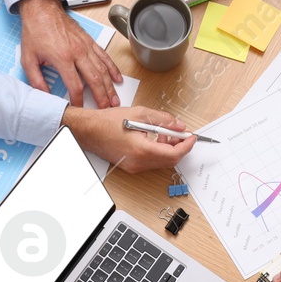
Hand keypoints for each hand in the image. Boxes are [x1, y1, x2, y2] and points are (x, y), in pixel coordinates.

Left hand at [18, 0, 122, 106]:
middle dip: (101, 97)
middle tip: (106, 110)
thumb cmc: (35, 31)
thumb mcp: (28, 58)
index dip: (78, 100)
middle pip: (94, 80)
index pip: (75, 86)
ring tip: (115, 100)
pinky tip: (117, 78)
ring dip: (110, 86)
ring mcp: (85, 46)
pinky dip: (112, 68)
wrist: (42, 10)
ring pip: (102, 70)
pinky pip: (104, 56)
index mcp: (62, 58)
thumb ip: (36, 80)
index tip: (79, 109)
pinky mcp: (89, 41)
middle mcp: (77, 53)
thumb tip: (44, 95)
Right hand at [65, 105, 196, 173]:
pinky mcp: (131, 167)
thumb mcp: (140, 114)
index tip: (191, 137)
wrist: (89, 131)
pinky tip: (154, 139)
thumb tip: (179, 125)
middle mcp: (139, 163)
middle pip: (170, 160)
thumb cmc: (107, 122)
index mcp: (142, 150)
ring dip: (169, 149)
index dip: (186, 145)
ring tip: (164, 133)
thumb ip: (163, 120)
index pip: (174, 154)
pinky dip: (158, 151)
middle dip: (179, 147)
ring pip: (161, 162)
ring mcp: (134, 167)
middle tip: (181, 133)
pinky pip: (152, 162)